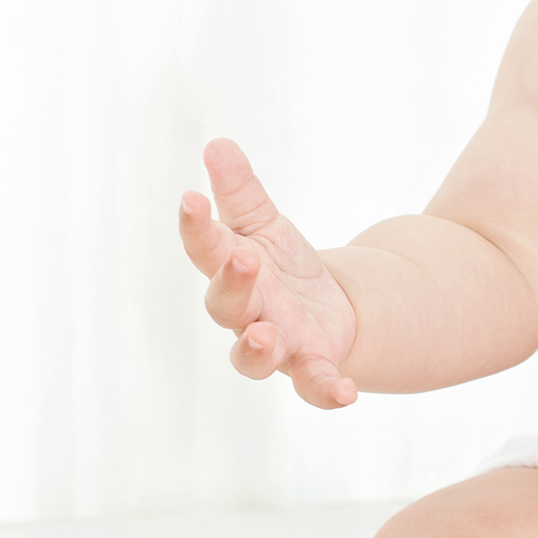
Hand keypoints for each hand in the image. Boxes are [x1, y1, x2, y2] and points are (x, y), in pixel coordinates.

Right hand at [179, 139, 359, 406]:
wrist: (327, 309)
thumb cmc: (280, 266)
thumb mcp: (264, 223)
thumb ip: (241, 190)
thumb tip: (218, 144)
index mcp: (229, 270)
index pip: (205, 248)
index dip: (196, 227)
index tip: (192, 199)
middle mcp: (245, 313)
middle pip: (227, 304)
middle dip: (233, 282)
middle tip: (243, 256)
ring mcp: (276, 344)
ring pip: (255, 355)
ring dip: (257, 347)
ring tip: (264, 334)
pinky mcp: (311, 367)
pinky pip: (314, 385)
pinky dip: (327, 391)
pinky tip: (346, 392)